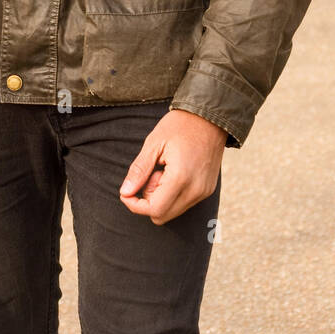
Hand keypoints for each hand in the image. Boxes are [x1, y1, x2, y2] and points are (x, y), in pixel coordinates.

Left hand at [119, 108, 224, 225]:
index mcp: (180, 178)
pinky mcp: (207, 190)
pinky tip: (174, 172)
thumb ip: (139, 171)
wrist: (210, 117)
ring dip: (161, 197)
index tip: (126, 192)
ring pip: (173, 212)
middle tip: (150, 174)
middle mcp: (195, 190)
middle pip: (163, 216)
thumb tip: (125, 192)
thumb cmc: (179, 126)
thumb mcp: (153, 143)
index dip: (135, 205)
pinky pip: (184, 203)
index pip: (155, 209)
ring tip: (163, 171)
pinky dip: (173, 194)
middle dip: (148, 200)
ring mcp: (204, 192)